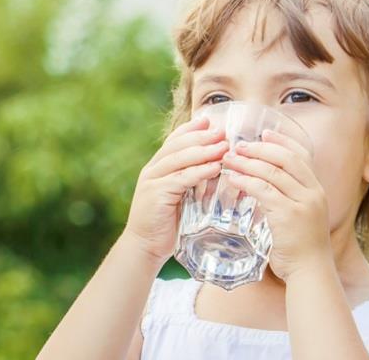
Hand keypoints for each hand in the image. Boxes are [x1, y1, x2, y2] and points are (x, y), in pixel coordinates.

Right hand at [123, 116, 228, 264]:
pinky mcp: (157, 194)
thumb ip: (190, 181)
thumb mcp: (179, 197)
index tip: (209, 120)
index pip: (173, 140)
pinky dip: (200, 171)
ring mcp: (152, 181)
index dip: (191, 129)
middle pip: (178, 145)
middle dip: (202, 136)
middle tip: (223, 131)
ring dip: (204, 151)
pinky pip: (182, 178)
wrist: (144, 247)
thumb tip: (216, 167)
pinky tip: (215, 167)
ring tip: (224, 146)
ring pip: (180, 159)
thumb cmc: (165, 224)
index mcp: (156, 167)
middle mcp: (152, 170)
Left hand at [221, 129, 331, 281]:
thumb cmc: (301, 248)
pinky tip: (232, 179)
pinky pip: (264, 191)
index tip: (264, 132)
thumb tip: (267, 184)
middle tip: (238, 145)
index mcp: (316, 189)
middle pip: (286, 158)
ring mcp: (303, 203)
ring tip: (229, 159)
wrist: (310, 273)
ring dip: (248, 163)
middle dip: (260, 148)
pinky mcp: (289, 215)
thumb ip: (289, 199)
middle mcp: (313, 192)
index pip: (302, 155)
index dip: (282, 141)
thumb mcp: (301, 217)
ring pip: (273, 172)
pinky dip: (246, 181)